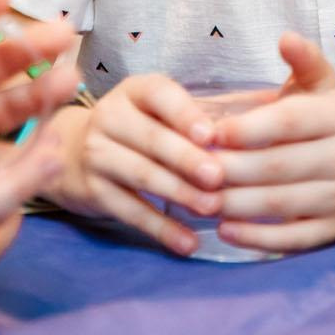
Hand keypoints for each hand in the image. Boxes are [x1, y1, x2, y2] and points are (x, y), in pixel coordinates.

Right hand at [55, 73, 226, 255]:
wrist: (72, 152)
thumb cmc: (137, 128)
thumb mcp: (158, 109)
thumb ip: (200, 112)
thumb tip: (262, 107)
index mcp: (135, 91)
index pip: (159, 95)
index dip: (184, 114)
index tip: (210, 134)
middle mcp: (110, 117)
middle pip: (152, 139)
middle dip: (186, 159)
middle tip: (218, 178)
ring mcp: (97, 154)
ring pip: (142, 175)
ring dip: (179, 193)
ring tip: (211, 208)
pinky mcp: (93, 192)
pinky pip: (132, 212)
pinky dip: (162, 229)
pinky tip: (187, 243)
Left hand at [208, 32, 334, 255]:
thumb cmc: (319, 120)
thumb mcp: (315, 84)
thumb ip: (302, 59)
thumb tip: (286, 37)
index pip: (289, 122)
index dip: (247, 129)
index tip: (209, 133)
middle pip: (278, 166)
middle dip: (230, 170)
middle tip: (190, 170)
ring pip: (280, 204)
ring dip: (234, 204)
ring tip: (197, 199)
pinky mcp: (331, 230)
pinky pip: (291, 240)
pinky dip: (256, 239)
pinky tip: (224, 229)